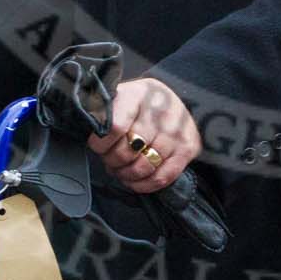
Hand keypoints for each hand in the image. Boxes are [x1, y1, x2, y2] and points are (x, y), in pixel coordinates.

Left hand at [87, 78, 198, 195]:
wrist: (183, 96)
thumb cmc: (142, 103)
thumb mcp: (121, 96)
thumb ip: (104, 112)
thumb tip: (93, 132)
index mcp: (138, 94)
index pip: (115, 127)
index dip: (101, 144)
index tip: (97, 146)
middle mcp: (160, 111)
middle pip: (127, 151)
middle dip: (113, 161)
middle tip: (110, 160)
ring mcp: (177, 131)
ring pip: (143, 167)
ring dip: (127, 175)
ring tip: (122, 170)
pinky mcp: (188, 148)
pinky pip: (162, 177)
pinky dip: (144, 185)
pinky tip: (136, 180)